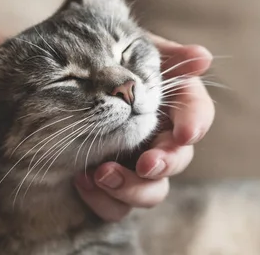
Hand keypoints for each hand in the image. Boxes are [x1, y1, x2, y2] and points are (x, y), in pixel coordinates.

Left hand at [74, 34, 213, 220]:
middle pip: (180, 158)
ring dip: (132, 187)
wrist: (56, 90)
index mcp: (169, 106)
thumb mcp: (128, 51)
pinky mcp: (114, 191)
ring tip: (100, 173)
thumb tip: (203, 57)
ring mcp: (137, 168)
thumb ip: (162, 54)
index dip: (196, 122)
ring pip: (154, 192)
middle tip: (147, 164)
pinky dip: (103, 200)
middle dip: (166, 162)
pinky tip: (81, 180)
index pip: (196, 113)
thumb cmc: (102, 67)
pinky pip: (119, 209)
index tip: (185, 132)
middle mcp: (159, 139)